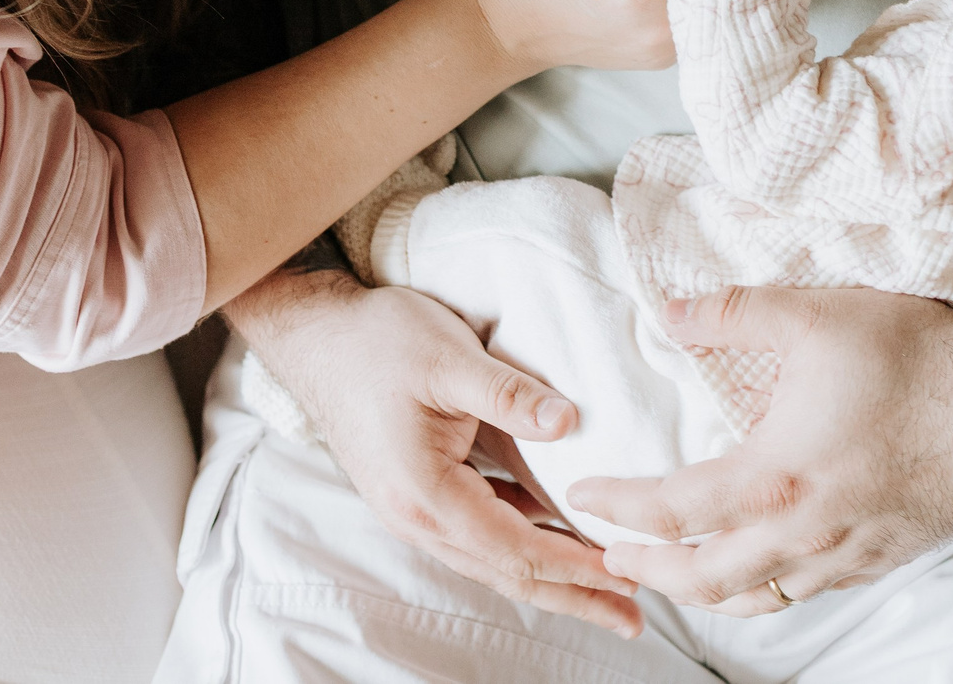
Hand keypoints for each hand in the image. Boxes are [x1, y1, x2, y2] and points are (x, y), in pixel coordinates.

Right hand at [236, 276, 645, 636]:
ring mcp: (414, 509)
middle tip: (635, 616)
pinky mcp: (418, 491)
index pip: (516, 548)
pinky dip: (523, 543)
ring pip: (495, 558)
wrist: (317, 335)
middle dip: (574, 595)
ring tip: (606, 588)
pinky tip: (553, 536)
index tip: (627, 573)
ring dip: (552, 575)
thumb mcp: (449, 358)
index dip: (575, 565)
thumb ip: (510, 395)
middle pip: (509, 571)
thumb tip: (570, 425)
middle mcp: (417, 518)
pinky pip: (480, 531)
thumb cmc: (377, 341)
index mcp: (427, 495)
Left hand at [567, 285, 952, 614]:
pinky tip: (756, 569)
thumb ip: (730, 314)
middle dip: (647, 569)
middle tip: (607, 553)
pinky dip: (763, 591)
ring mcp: (849, 554)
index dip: (618, 508)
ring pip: (758, 598)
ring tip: (670, 572)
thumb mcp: (811, 314)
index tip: (582, 497)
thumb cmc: (914, 353)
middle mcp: (806, 532)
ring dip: (702, 591)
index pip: (672, 511)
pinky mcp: (884, 558)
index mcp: (776, 477)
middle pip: (704, 578)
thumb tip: (665, 311)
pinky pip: (807, 592)